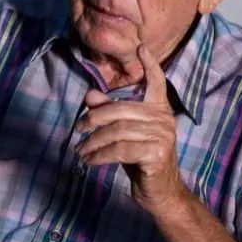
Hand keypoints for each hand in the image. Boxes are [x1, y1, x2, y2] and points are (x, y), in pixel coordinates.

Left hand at [75, 45, 186, 215]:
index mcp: (158, 110)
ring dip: (93, 142)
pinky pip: (119, 150)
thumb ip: (109, 113)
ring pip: (116, 131)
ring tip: (80, 150)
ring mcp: (162, 136)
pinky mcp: (156, 153)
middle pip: (119, 110)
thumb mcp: (123, 134)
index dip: (149, 65)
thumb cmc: (140, 160)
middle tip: (78, 129)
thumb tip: (90, 94)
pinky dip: (99, 155)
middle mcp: (163, 119)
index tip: (140, 47)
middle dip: (93, 119)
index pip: (157, 83)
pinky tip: (89, 161)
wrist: (161, 193)